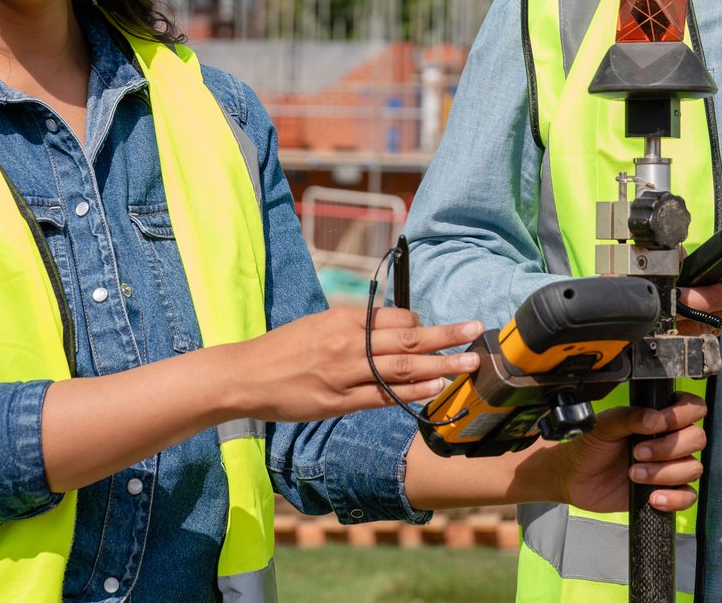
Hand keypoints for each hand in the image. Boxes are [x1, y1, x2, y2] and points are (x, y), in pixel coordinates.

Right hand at [227, 308, 480, 421]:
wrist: (244, 375)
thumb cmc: (283, 348)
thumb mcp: (319, 324)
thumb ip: (355, 327)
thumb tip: (392, 327)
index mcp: (344, 320)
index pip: (395, 319)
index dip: (421, 324)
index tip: (437, 330)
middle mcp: (348, 344)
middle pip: (408, 340)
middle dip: (446, 335)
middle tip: (477, 331)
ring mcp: (344, 374)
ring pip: (401, 369)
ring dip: (440, 365)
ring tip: (468, 363)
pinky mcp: (337, 402)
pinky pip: (382, 397)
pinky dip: (411, 393)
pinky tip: (435, 389)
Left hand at [522, 394, 707, 512]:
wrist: (573, 477)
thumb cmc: (588, 446)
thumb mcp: (603, 426)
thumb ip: (629, 417)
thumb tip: (656, 418)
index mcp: (657, 416)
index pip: (692, 407)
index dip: (683, 415)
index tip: (658, 424)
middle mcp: (668, 439)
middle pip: (697, 439)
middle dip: (668, 448)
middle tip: (638, 452)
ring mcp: (668, 466)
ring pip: (693, 468)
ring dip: (665, 473)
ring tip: (634, 474)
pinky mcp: (665, 491)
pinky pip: (688, 496)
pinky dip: (674, 498)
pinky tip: (653, 497)